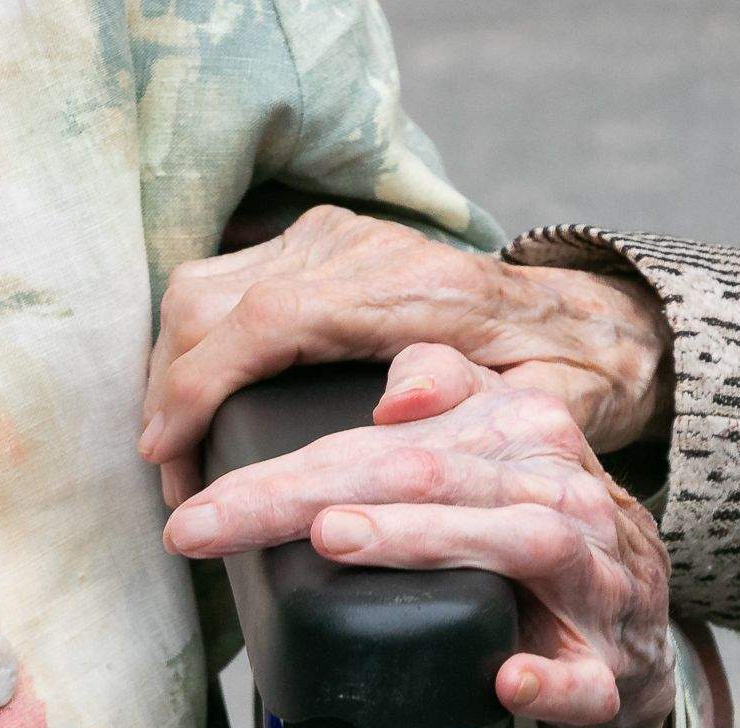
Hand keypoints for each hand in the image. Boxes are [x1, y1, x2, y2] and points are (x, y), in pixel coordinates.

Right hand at [139, 206, 671, 504]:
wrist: (574, 321)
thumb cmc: (554, 378)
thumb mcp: (538, 406)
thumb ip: (478, 406)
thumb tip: (396, 407)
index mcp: (406, 288)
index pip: (266, 320)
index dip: (199, 386)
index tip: (165, 451)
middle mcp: (355, 247)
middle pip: (211, 299)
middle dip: (169, 391)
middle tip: (171, 478)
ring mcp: (327, 238)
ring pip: (202, 286)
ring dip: (171, 368)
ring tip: (175, 448)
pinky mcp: (312, 243)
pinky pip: (220, 283)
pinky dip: (192, 344)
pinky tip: (194, 401)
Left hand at [163, 343, 675, 727]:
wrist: (640, 630)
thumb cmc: (538, 528)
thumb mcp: (495, 449)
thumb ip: (448, 395)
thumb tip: (396, 390)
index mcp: (519, 435)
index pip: (386, 443)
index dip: (284, 471)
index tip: (195, 509)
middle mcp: (558, 494)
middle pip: (429, 476)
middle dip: (310, 495)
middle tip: (217, 522)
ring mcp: (593, 579)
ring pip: (518, 543)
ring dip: (423, 540)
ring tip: (334, 538)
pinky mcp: (609, 668)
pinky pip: (584, 677)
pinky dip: (548, 679)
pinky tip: (505, 681)